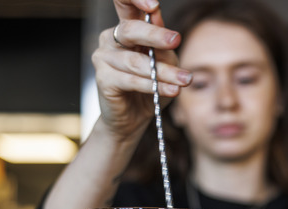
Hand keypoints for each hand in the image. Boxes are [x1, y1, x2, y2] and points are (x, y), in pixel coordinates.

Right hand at [92, 0, 191, 138]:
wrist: (135, 118)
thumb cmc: (151, 86)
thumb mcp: (165, 62)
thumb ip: (163, 44)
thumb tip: (162, 22)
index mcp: (127, 28)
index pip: (125, 3)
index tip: (153, 5)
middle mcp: (111, 38)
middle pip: (130, 30)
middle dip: (155, 35)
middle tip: (176, 40)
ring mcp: (103, 57)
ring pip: (136, 61)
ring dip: (164, 71)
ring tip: (184, 80)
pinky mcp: (103, 79)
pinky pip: (130, 80)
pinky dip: (153, 86)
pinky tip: (172, 90)